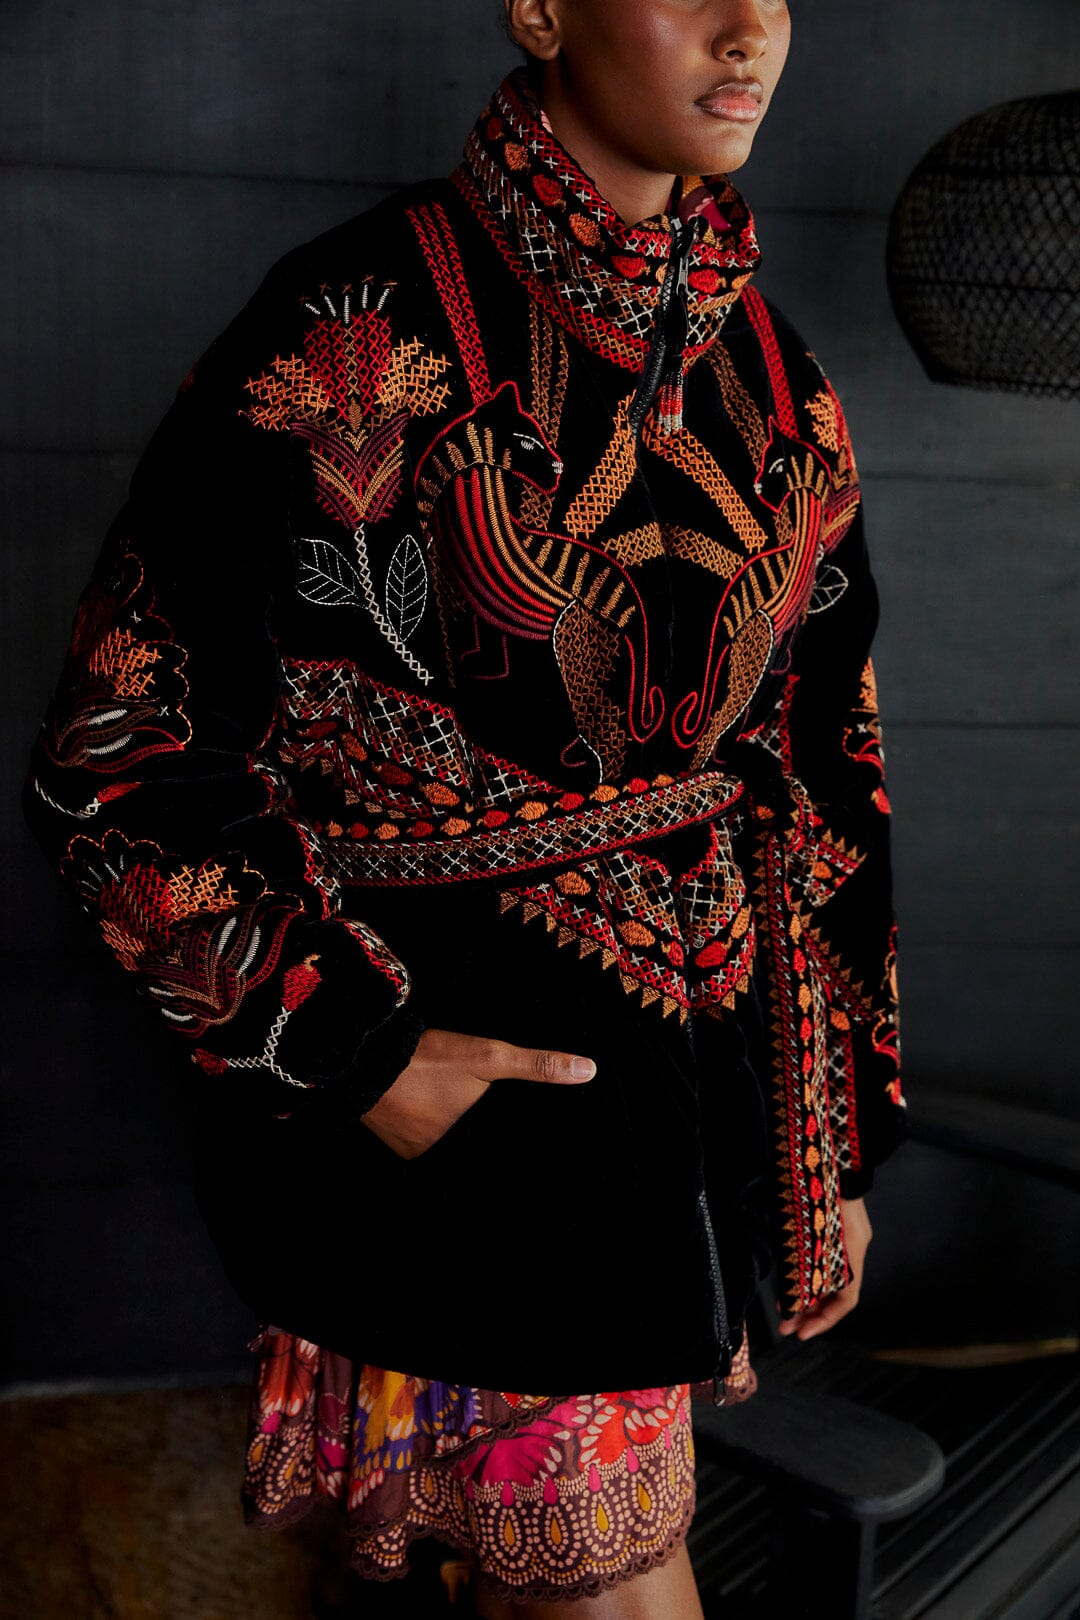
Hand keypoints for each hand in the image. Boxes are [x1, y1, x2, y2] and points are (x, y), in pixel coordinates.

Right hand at [359, 1027, 596, 1159]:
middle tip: (508, 1133)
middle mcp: (438, 1160)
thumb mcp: (487, 1057)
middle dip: (491, 1148)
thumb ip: (537, 1065)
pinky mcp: (399, 1143)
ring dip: (464, 1138)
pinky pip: (430, 1141)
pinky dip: (442, 1132)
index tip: (547, 1164)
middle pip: (474, 1157)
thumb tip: (588, 1070)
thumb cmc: (428, 1060)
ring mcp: (415, 1154)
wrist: (362, 1056)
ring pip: (452, 1150)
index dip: (521, 1165)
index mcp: (463, 1148)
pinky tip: (448, 1114)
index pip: (499, 1163)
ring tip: (476, 1120)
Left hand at [777, 1196, 872, 1340]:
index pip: (846, 1300)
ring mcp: (845, 1237)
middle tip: (785, 1326)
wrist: (834, 1153)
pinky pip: (824, 1260)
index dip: (825, 1320)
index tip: (800, 1333)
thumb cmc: (820, 1185)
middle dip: (811, 1313)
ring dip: (807, 1295)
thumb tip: (793, 1295)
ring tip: (783, 1307)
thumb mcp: (812, 1227)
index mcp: (852, 1250)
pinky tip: (789, 1279)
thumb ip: (805, 1259)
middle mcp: (852, 1247)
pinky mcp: (833, 1226)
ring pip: (828, 1278)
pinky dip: (808, 1273)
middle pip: (835, 1293)